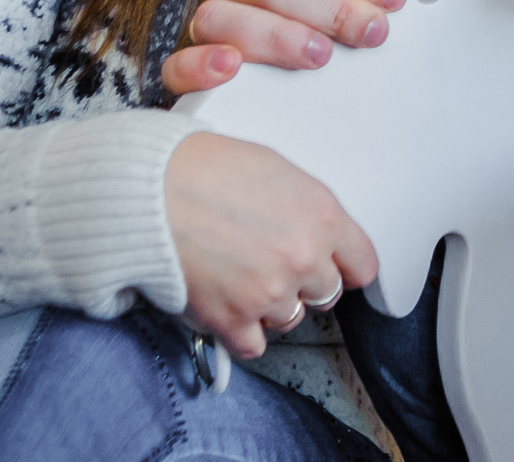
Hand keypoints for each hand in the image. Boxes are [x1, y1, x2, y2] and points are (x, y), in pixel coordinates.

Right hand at [160, 0, 405, 95]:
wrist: (362, 26)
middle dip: (328, 6)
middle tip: (370, 30)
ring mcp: (216, 22)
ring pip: (221, 18)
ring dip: (276, 37)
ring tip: (320, 54)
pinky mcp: (202, 69)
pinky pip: (177, 67)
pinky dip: (199, 66)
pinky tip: (232, 68)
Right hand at [165, 132, 377, 359]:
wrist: (150, 189)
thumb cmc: (207, 168)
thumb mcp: (279, 171)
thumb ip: (309, 209)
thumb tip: (318, 232)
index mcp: (322, 216)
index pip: (363, 265)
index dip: (346, 266)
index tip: (336, 268)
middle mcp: (303, 259)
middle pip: (327, 293)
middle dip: (305, 281)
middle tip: (274, 263)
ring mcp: (269, 293)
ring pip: (289, 318)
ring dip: (270, 305)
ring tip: (240, 275)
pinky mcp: (232, 319)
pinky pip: (253, 345)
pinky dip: (241, 332)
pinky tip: (227, 305)